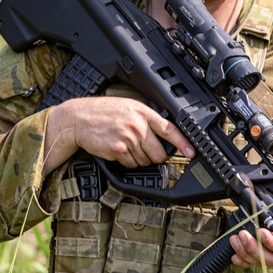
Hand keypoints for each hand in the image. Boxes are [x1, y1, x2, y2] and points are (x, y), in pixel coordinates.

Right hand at [43, 96, 193, 175]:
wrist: (79, 118)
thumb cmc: (103, 113)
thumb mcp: (129, 108)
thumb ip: (146, 119)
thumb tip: (163, 136)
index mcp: (143, 112)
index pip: (170, 129)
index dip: (184, 143)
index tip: (192, 152)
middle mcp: (138, 125)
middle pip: (159, 153)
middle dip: (156, 157)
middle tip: (146, 151)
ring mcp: (128, 138)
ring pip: (145, 161)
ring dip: (139, 159)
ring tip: (127, 146)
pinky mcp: (118, 150)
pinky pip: (131, 164)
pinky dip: (127, 162)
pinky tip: (119, 151)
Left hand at [229, 166, 272, 268]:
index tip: (262, 232)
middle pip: (272, 257)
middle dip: (255, 249)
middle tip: (243, 234)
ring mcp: (269, 243)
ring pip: (260, 259)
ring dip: (245, 252)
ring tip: (235, 238)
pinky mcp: (258, 243)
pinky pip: (251, 259)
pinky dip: (242, 260)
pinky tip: (234, 254)